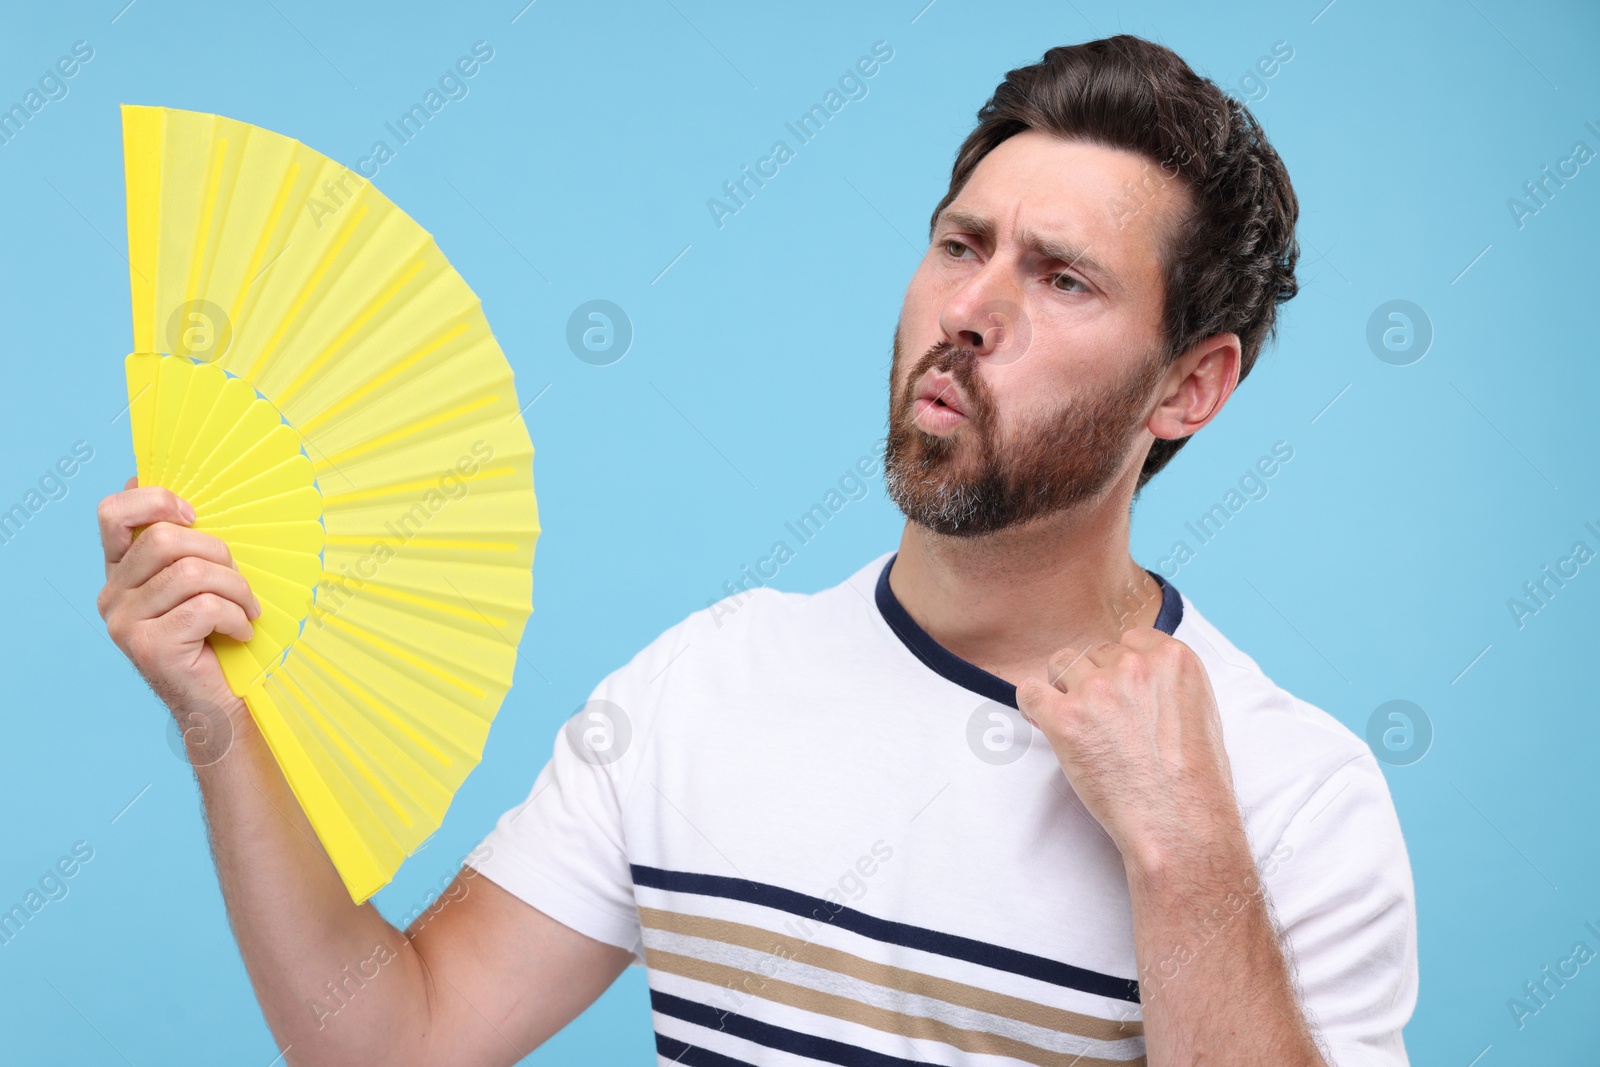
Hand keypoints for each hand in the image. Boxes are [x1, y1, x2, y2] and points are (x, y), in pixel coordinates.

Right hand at [97, 475, 261, 733]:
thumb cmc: (216, 635)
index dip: (155, 500)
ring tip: (247, 610)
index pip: (112, 513)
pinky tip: (241, 633)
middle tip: (239, 582)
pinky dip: (236, 617)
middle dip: (219, 554)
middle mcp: (112, 594)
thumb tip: (199, 501)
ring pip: (192, 573)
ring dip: (236, 589)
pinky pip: (205, 608)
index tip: (195, 515)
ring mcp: (125, 622)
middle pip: (165, 539)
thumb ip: (188, 547)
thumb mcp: (200, 583)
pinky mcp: (149, 646)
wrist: (216, 704)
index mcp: (121, 571)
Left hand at [1016, 628, 1241, 877]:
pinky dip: (1032, 704)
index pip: (1129, 640)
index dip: (1120, 667)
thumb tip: (1142, 680)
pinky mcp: (1065, 718)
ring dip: (1063, 688)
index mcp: (1172, 658)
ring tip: (1074, 721)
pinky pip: (1030, 691)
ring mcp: (1097, 690)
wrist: (1178, 823)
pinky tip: (1043, 722)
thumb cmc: (1195, 781)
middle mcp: (1134, 666)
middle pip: (1094, 653)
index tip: (1119, 692)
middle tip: (1100, 719)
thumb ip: (1169, 684)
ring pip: (1061, 664)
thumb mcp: (1201, 713)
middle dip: (1094, 680)